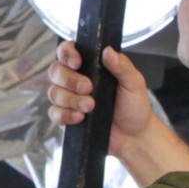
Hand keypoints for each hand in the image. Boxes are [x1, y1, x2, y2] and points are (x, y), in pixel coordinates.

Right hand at [46, 42, 155, 157]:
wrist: (134, 136)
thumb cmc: (134, 107)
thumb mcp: (134, 83)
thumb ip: (122, 66)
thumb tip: (108, 51)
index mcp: (90, 65)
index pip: (67, 51)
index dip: (67, 54)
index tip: (77, 62)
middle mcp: (75, 79)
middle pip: (56, 71)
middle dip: (70, 80)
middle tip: (89, 88)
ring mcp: (69, 99)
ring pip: (54, 92)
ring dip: (70, 99)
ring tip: (90, 106)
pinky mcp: (67, 117)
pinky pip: (54, 113)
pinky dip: (65, 115)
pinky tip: (80, 118)